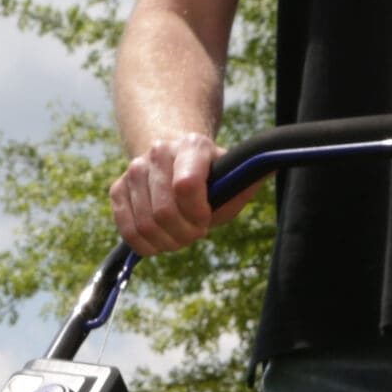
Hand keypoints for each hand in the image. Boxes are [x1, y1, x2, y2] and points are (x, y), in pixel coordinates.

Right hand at [112, 130, 258, 255]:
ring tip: (179, 238)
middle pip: (162, 212)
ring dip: (166, 243)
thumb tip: (274, 166)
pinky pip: (127, 231)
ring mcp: (133, 170)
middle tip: (194, 235)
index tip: (206, 221)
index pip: (185, 186)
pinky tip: (161, 241)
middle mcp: (158, 153)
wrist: (174, 161)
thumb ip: (247, 181)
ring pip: (144, 225)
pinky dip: (146, 246)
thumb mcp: (231, 179)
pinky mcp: (117, 189)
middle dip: (182, 234)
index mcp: (191, 145)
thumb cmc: (209, 178)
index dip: (196, 213)